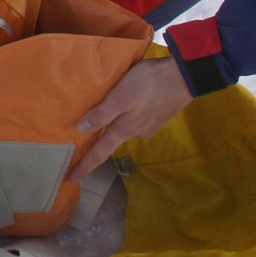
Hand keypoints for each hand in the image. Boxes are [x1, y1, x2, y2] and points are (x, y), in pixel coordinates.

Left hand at [71, 57, 192, 180]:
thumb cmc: (148, 84)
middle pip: (110, 143)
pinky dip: (123, 120)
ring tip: (96, 129)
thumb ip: (102, 114)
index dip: (86, 165)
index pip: (100, 152)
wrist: (183, 78)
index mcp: (125, 129)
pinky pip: (133, 122)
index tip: (72, 178)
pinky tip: (120, 112)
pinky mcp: (156, 117)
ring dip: (110, 131)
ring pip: (123, 130)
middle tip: (79, 155)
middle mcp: (136, 132)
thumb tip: (80, 130)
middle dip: (95, 150)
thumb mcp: (120, 97)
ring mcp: (148, 125)